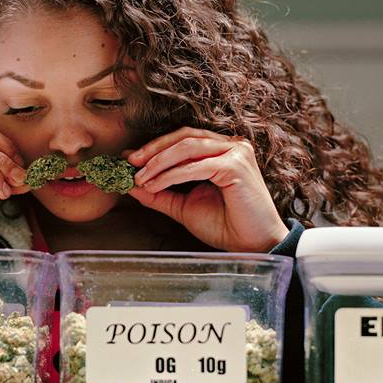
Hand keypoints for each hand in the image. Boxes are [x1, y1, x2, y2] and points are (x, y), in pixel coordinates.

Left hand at [126, 128, 288, 252]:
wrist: (252, 246)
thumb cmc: (226, 225)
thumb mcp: (184, 205)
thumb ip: (160, 193)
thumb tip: (132, 184)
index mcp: (222, 150)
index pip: (184, 138)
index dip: (156, 146)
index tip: (130, 159)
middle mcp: (232, 145)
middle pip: (184, 136)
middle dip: (153, 149)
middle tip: (131, 162)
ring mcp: (236, 153)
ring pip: (188, 147)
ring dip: (159, 161)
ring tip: (140, 177)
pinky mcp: (236, 166)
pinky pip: (196, 166)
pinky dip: (171, 174)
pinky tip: (155, 184)